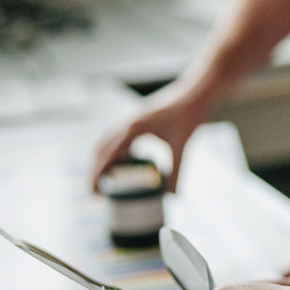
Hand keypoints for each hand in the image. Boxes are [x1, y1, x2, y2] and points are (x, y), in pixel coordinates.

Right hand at [91, 79, 207, 191]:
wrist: (195, 92)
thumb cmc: (188, 116)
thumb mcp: (181, 145)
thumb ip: (177, 172)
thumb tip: (174, 197)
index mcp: (133, 128)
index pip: (107, 155)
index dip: (97, 175)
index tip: (93, 192)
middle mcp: (127, 122)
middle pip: (101, 149)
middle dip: (95, 171)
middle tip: (95, 193)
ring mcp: (130, 118)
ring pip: (107, 142)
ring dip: (101, 161)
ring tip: (103, 181)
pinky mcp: (136, 118)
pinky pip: (117, 136)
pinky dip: (113, 151)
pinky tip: (120, 164)